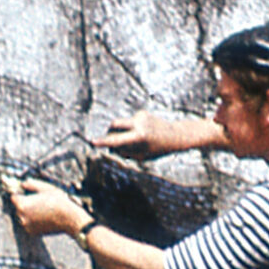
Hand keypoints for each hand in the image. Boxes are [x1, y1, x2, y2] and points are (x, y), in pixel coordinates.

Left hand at [4, 178, 82, 237]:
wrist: (69, 218)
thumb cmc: (58, 201)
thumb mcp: (44, 188)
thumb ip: (31, 185)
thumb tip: (23, 184)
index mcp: (22, 204)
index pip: (14, 197)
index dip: (20, 193)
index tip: (27, 193)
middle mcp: (21, 216)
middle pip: (18, 207)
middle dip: (25, 203)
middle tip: (38, 201)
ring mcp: (27, 226)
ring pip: (23, 216)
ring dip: (29, 212)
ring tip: (42, 209)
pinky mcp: (32, 232)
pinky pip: (29, 224)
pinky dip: (33, 220)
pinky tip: (44, 216)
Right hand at [95, 111, 216, 158]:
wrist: (176, 135)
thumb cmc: (158, 149)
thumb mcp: (142, 155)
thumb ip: (126, 151)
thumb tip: (112, 145)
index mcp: (140, 137)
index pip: (117, 140)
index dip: (104, 142)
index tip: (92, 142)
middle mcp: (139, 124)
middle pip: (114, 124)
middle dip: (109, 131)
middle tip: (110, 139)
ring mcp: (140, 116)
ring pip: (123, 124)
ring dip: (124, 132)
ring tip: (137, 140)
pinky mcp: (142, 113)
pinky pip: (130, 122)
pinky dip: (132, 128)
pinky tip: (143, 133)